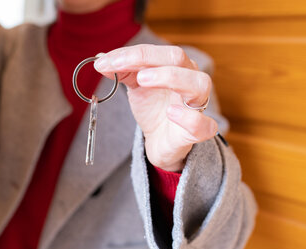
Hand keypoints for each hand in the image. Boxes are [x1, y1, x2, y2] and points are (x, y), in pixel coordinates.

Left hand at [94, 45, 217, 171]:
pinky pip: (205, 123)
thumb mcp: (136, 88)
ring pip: (199, 84)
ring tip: (143, 79)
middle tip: (120, 65)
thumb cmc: (154, 108)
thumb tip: (101, 61)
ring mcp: (197, 105)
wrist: (159, 141)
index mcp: (175, 66)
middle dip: (148, 58)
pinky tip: (171, 113)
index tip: (105, 62)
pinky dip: (190, 118)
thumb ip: (123, 73)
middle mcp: (190, 80)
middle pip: (178, 58)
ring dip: (171, 77)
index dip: (131, 54)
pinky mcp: (198, 131)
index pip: (157, 51)